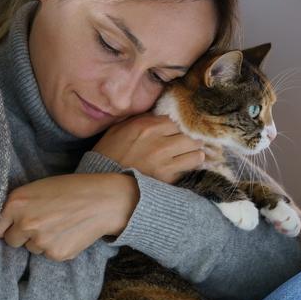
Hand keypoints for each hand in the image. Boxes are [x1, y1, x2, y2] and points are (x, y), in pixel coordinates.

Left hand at [0, 173, 138, 260]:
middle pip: (11, 241)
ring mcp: (40, 241)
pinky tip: (69, 233)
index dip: (2, 228)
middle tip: (43, 222)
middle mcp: (24, 223)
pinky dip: (57, 247)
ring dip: (41, 240)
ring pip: (32, 248)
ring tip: (60, 224)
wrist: (103, 200)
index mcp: (16, 203)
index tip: (6, 230)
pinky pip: (48, 254)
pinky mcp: (55, 254)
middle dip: (23, 234)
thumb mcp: (38, 188)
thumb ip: (17, 205)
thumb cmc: (71, 189)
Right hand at [91, 114, 206, 183]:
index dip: (178, 125)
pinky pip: (190, 167)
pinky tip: (189, 163)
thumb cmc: (109, 155)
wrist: (105, 184)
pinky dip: (192, 164)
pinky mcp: (167, 177)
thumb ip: (140, 119)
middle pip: (189, 134)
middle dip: (191, 137)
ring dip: (195, 151)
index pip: (175, 120)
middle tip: (191, 140)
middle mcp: (158, 142)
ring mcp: (164, 160)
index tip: (179, 129)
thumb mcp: (118, 129)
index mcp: (146, 127)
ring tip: (193, 152)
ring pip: (195, 150)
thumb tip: (158, 115)